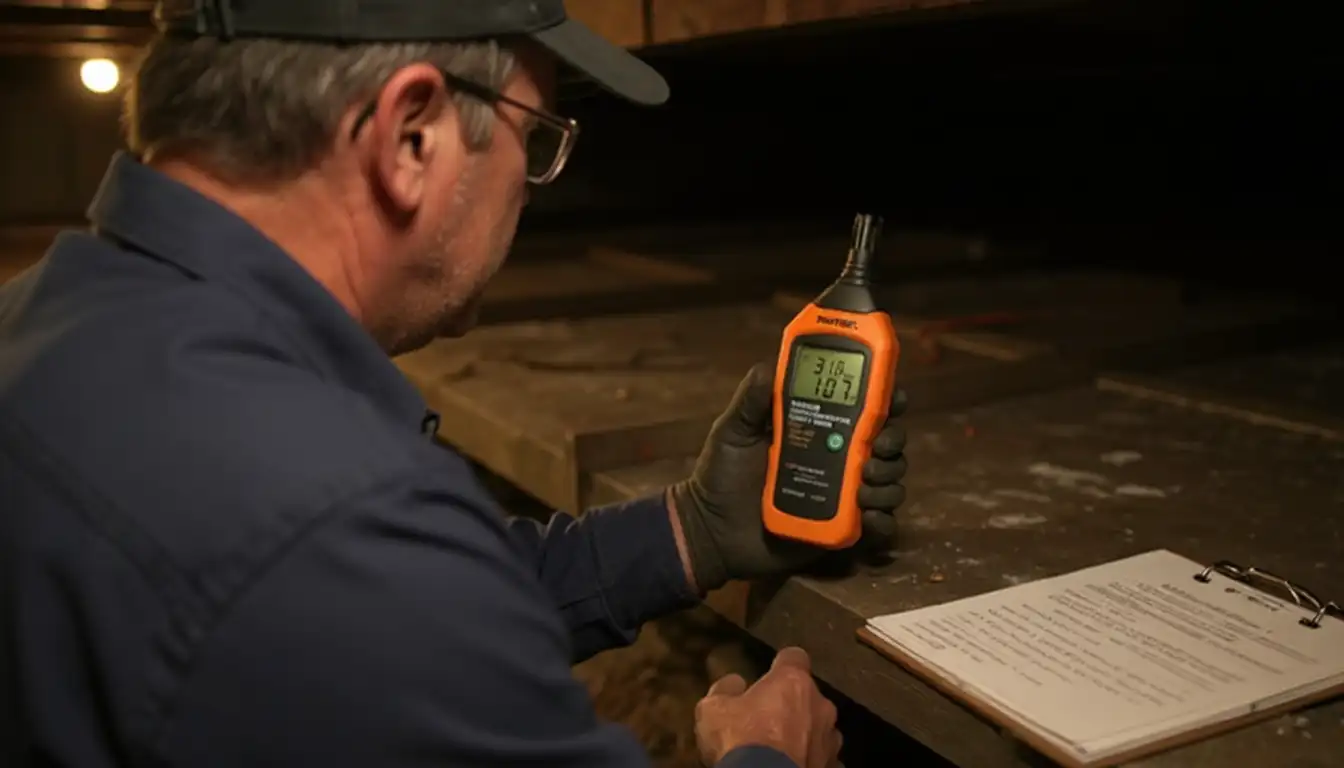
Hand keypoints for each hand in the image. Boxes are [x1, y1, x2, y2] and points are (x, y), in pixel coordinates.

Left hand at [670, 362, 907, 592]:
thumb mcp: (732, 431)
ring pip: (889, 480)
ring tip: (864, 484)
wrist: (712, 530)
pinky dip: (884, 520)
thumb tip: (769, 367)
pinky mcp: (842, 528)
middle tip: (878, 446)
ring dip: (889, 478)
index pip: (862, 408)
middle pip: (886, 442)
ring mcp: (843, 495)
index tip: (893, 396)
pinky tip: (869, 516)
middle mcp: (838, 459)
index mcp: (818, 429)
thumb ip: (751, 400)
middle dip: (893, 440)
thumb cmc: (722, 476)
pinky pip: (879, 525)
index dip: (884, 399)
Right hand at [695, 647, 841, 767]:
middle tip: (769, 719)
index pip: (794, 657)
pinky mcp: (833, 766)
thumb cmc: (740, 739)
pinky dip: (811, 759)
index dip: (782, 665)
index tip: (771, 673)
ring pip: (820, 729)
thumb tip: (734, 683)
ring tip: (784, 749)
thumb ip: (726, 690)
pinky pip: (823, 758)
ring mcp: (830, 739)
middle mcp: (820, 705)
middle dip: (793, 705)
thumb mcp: (714, 709)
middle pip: (809, 696)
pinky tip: (794, 765)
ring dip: (807, 734)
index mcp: (793, 682)